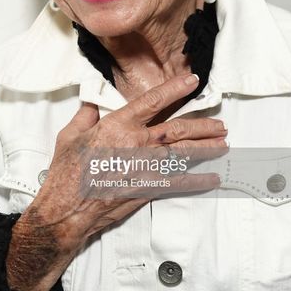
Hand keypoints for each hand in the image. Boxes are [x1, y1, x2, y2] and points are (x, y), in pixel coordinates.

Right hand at [7, 73, 226, 290]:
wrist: (67, 208)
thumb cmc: (67, 173)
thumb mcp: (70, 135)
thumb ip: (86, 115)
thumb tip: (93, 104)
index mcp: (118, 125)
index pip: (153, 101)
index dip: (175, 89)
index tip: (192, 81)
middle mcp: (137, 143)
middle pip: (179, 129)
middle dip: (203, 125)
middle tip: (219, 124)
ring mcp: (145, 167)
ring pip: (184, 154)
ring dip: (206, 148)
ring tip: (223, 145)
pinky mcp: (148, 188)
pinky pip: (180, 183)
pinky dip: (198, 181)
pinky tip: (212, 178)